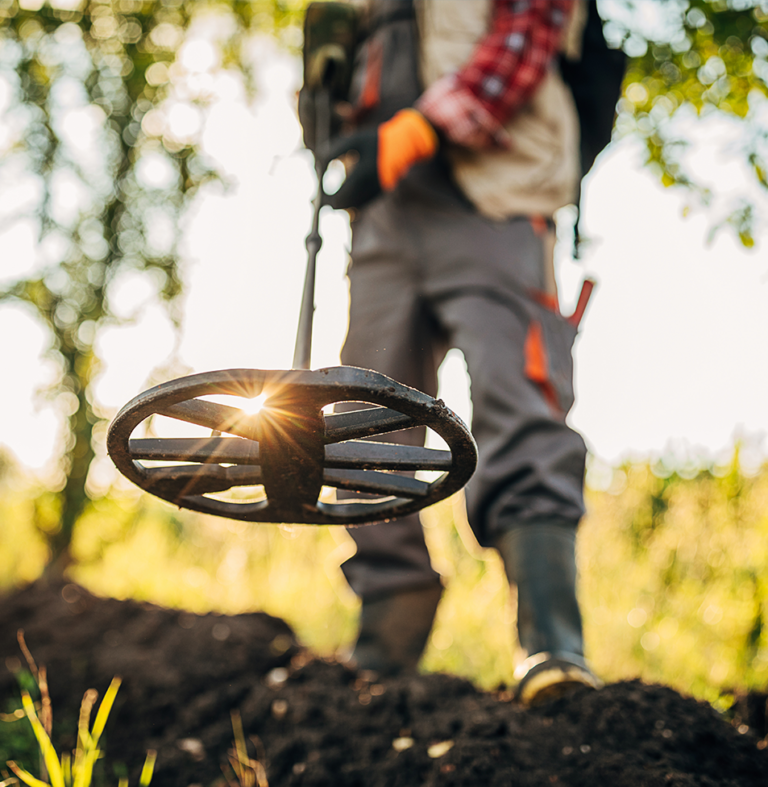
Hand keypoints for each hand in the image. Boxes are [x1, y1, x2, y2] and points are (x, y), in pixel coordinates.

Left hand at [324, 109, 438, 209]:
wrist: (401, 146)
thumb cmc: (374, 141)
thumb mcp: (353, 141)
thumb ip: (335, 150)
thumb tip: (318, 162)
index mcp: (363, 172)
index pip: (342, 192)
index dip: (330, 198)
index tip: (320, 197)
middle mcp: (371, 185)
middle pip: (348, 203)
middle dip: (334, 204)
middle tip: (322, 204)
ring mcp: (378, 191)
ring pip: (356, 206)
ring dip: (343, 206)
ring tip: (331, 205)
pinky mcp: (381, 193)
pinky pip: (365, 203)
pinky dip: (354, 204)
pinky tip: (345, 203)